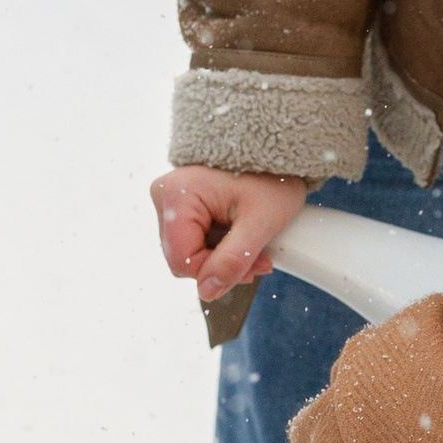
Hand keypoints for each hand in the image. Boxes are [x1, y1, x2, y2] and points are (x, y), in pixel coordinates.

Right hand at [150, 166, 308, 302]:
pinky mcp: (182, 205)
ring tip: (252, 243)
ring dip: (222, 257)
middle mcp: (165, 196)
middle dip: (221, 265)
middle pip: (184, 258)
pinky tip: (239, 234)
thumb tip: (207, 292)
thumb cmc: (272, 176)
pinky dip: (219, 246)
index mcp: (176, 195)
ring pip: (190, 252)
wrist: (278, 150)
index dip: (216, 272)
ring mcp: (172, 200)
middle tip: (258, 257)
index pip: (182, 261)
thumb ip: (232, 261)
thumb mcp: (259, 223)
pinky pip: (194, 240)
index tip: (251, 266)